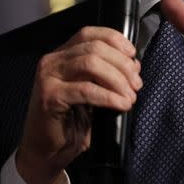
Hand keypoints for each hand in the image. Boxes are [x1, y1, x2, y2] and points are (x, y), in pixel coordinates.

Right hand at [16, 27, 142, 183]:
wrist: (46, 151)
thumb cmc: (71, 121)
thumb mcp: (91, 91)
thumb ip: (105, 74)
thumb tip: (133, 65)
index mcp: (62, 54)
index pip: (90, 33)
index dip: (115, 40)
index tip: (133, 56)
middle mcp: (52, 60)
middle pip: (94, 48)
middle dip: (121, 64)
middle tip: (136, 83)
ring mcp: (48, 77)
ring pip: (90, 64)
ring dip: (117, 79)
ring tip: (130, 96)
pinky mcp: (49, 96)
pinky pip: (86, 90)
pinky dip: (109, 96)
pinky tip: (121, 104)